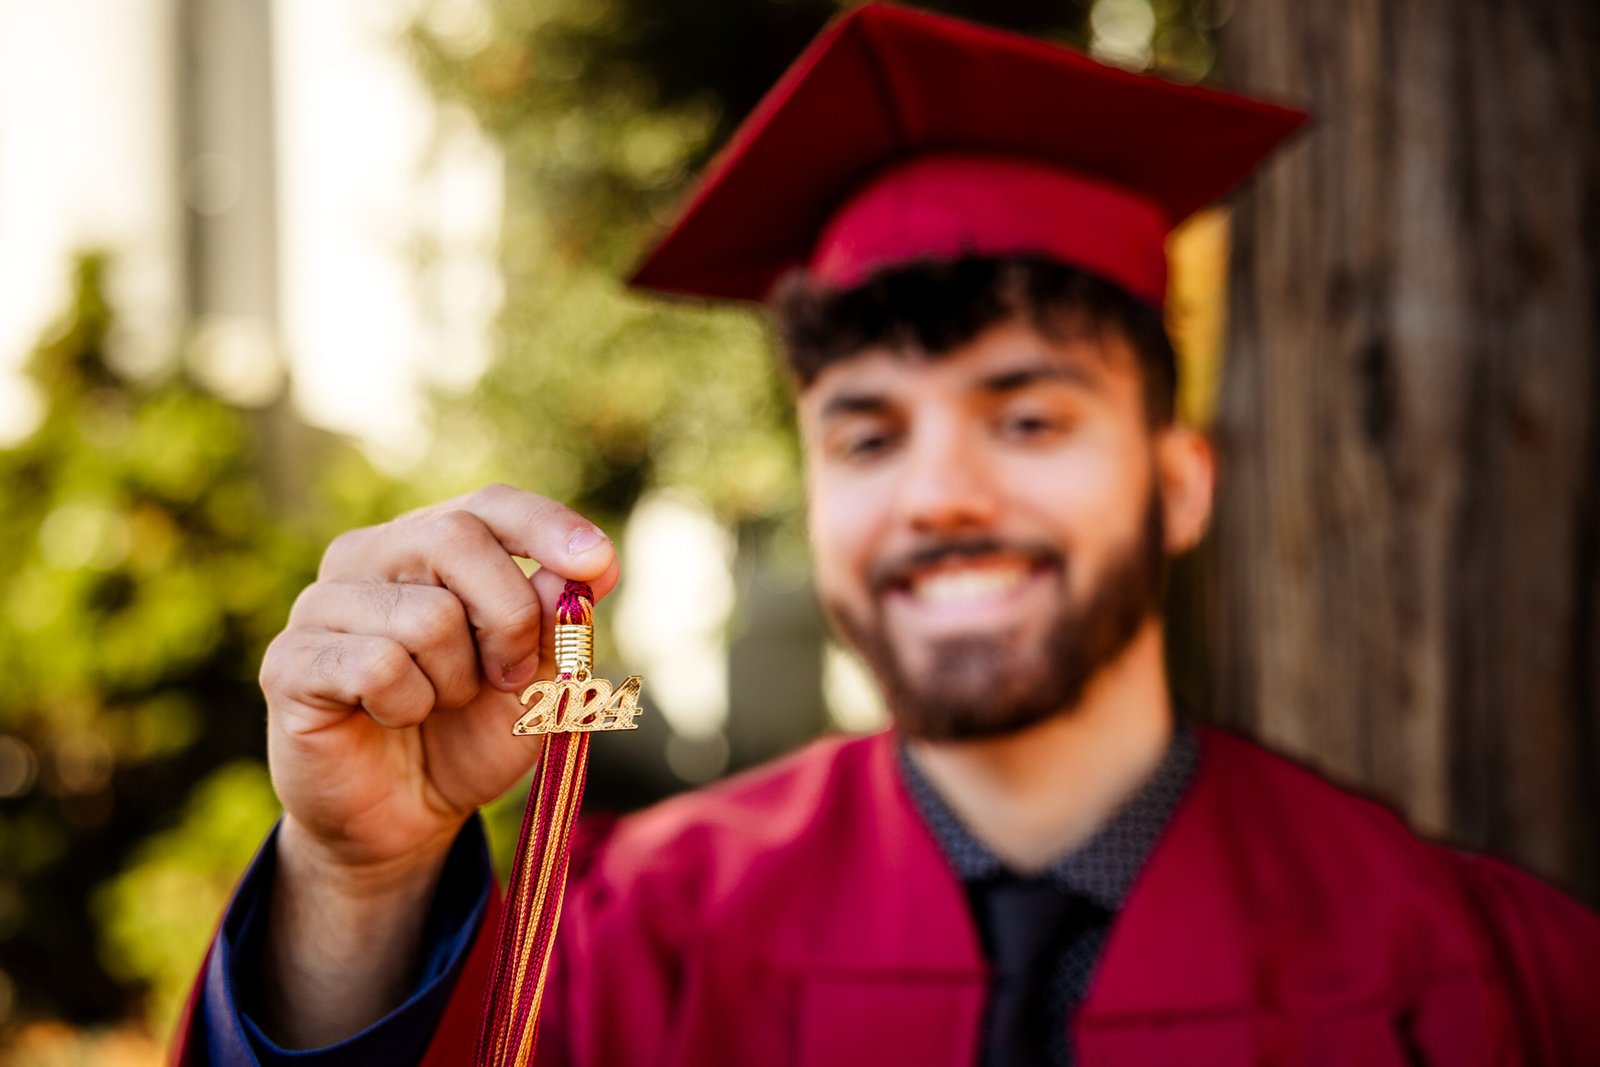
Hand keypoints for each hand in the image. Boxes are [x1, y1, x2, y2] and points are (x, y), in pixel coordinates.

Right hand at [262, 483, 617, 880]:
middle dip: (509, 616)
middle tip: (508, 675)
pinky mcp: (290, 661)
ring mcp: (321, 604)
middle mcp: (369, 557)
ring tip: (437, 703)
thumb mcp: (537, 681)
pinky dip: (408, 705)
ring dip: (456, 679)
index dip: (546, 526)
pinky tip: (391, 718)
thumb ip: (557, 623)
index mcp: (430, 546)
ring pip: (426, 615)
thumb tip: (587, 567)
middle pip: (456, 538)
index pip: (490, 505)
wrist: (406, 819)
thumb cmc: (471, 735)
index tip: (599, 561)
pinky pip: (379, 666)